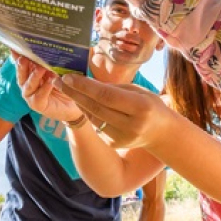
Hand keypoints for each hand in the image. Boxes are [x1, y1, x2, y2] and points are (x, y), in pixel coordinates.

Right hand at [14, 54, 82, 122]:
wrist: (74, 105)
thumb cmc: (65, 86)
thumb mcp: (59, 71)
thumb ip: (54, 62)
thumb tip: (55, 48)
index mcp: (30, 73)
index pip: (22, 62)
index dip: (18, 55)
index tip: (16, 47)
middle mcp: (27, 83)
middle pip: (21, 73)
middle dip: (22, 65)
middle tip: (24, 58)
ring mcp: (30, 95)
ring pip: (29, 84)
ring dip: (35, 76)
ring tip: (41, 68)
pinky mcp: (37, 104)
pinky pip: (39, 96)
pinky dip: (45, 88)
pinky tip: (51, 81)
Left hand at [58, 74, 177, 148]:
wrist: (161, 133)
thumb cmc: (149, 105)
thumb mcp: (138, 91)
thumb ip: (113, 88)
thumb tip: (86, 83)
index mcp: (141, 107)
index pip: (106, 96)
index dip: (85, 86)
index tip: (68, 77)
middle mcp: (131, 125)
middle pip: (96, 107)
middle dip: (75, 93)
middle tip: (59, 81)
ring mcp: (122, 137)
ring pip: (93, 117)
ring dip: (78, 102)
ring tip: (67, 89)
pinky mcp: (115, 143)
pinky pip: (97, 125)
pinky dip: (88, 113)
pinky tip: (82, 102)